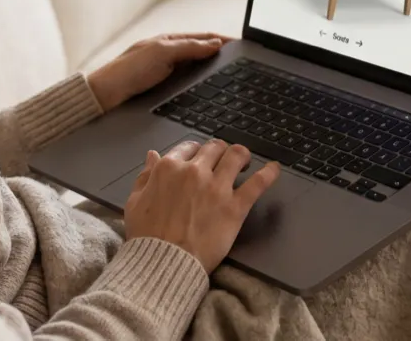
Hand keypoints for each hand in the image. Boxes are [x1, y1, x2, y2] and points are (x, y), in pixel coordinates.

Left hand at [85, 33, 229, 109]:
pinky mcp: (164, 84)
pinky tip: (210, 86)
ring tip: (232, 71)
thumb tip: (215, 44)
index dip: (224, 40)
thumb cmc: (129, 70)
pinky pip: (190, 79)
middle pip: (203, 51)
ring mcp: (167, 68)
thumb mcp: (162, 54)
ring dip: (214, 67)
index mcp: (170, 39)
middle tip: (242, 59)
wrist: (107, 94)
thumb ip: (189, 48)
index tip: (242, 44)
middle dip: (223, 53)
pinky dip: (203, 80)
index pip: (204, 37)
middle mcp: (170, 52)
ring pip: (198, 66)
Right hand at [123, 139, 279, 272]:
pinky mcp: (235, 207)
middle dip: (218, 152)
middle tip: (222, 162)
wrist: (163, 263)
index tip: (200, 160)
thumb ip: (145, 176)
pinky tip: (274, 169)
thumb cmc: (146, 237)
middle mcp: (194, 172)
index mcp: (168, 168)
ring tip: (244, 162)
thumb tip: (153, 156)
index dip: (196, 152)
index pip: (188, 147)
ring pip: (236, 155)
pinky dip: (269, 173)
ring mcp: (216, 188)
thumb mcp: (135, 202)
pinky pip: (257, 183)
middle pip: (214, 148)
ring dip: (241, 156)